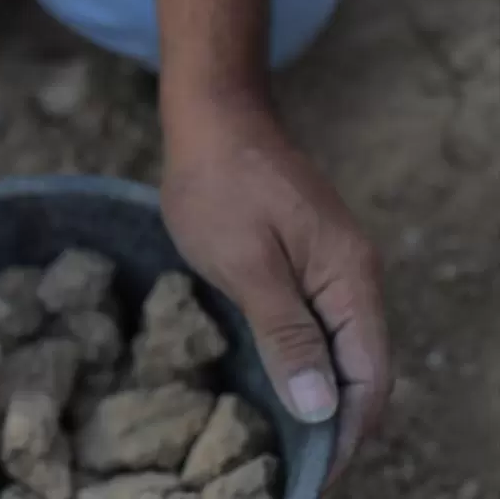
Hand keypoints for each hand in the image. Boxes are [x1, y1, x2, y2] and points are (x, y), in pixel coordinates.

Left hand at [160, 92, 390, 486]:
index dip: (347, 432)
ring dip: (325, 399)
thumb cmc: (219, 185)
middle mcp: (355, 277)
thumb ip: (285, 332)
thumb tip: (323, 404)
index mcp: (349, 279)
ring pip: (344, 350)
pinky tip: (282, 388)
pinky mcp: (308, 261)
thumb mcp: (244, 264)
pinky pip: (322, 326)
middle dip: (340, 425)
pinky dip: (308, 365)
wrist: (214, 118)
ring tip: (289, 445)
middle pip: (364, 369)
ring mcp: (334, 268)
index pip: (368, 376)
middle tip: (297, 471)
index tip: (315, 476)